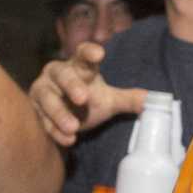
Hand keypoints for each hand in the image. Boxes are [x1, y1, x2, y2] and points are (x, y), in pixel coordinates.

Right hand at [29, 39, 146, 146]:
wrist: (63, 117)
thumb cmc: (86, 101)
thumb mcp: (109, 100)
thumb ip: (129, 99)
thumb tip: (156, 101)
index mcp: (78, 67)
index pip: (82, 54)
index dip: (89, 52)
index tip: (99, 55)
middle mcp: (57, 74)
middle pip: (63, 75)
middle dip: (71, 85)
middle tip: (83, 97)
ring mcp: (43, 92)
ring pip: (48, 100)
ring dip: (60, 113)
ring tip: (74, 127)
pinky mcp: (35, 111)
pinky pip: (43, 121)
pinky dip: (55, 131)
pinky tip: (68, 140)